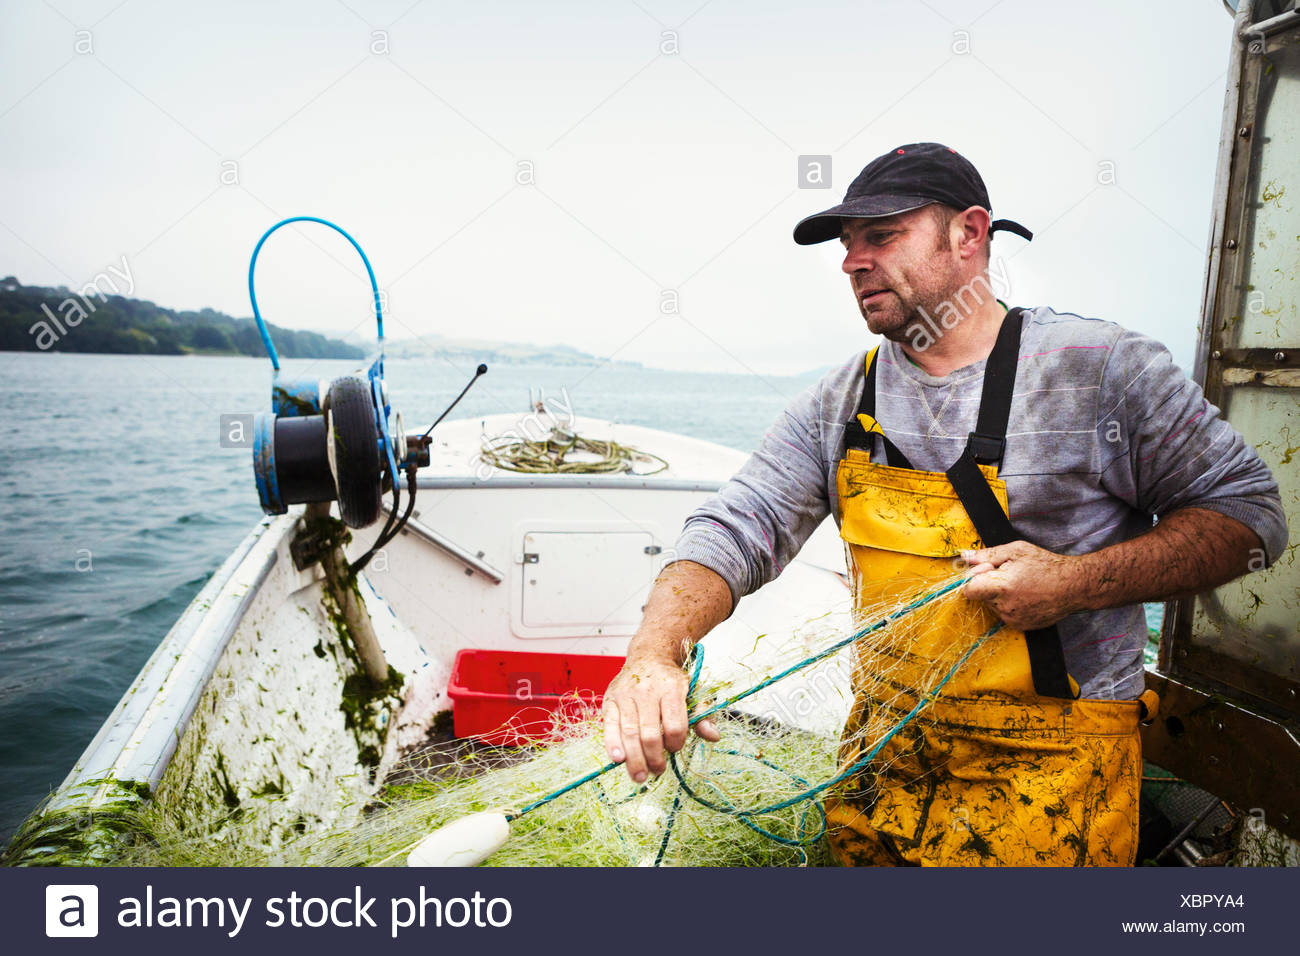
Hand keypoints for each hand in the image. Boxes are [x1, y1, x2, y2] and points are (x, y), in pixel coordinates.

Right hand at [602, 653, 720, 781]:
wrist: (648, 655)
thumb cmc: (671, 680)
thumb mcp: (693, 691)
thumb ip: (702, 715)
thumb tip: (713, 736)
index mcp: (671, 688)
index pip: (675, 725)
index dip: (676, 743)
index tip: (675, 748)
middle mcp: (647, 691)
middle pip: (650, 734)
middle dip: (654, 758)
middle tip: (658, 771)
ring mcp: (626, 695)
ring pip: (630, 733)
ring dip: (635, 759)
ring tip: (640, 777)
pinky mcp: (610, 700)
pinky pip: (610, 726)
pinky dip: (612, 744)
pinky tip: (618, 759)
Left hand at [960, 540, 1084, 630]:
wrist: (1073, 586)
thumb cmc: (1046, 565)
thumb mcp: (1015, 551)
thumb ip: (987, 555)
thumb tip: (964, 557)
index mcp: (1001, 586)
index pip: (968, 590)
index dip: (974, 578)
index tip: (987, 570)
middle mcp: (1005, 607)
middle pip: (981, 596)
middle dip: (989, 584)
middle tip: (1010, 574)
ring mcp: (1013, 619)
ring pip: (992, 605)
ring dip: (1000, 595)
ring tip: (1021, 584)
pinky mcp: (1020, 626)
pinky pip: (1004, 614)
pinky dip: (1010, 604)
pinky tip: (1026, 595)